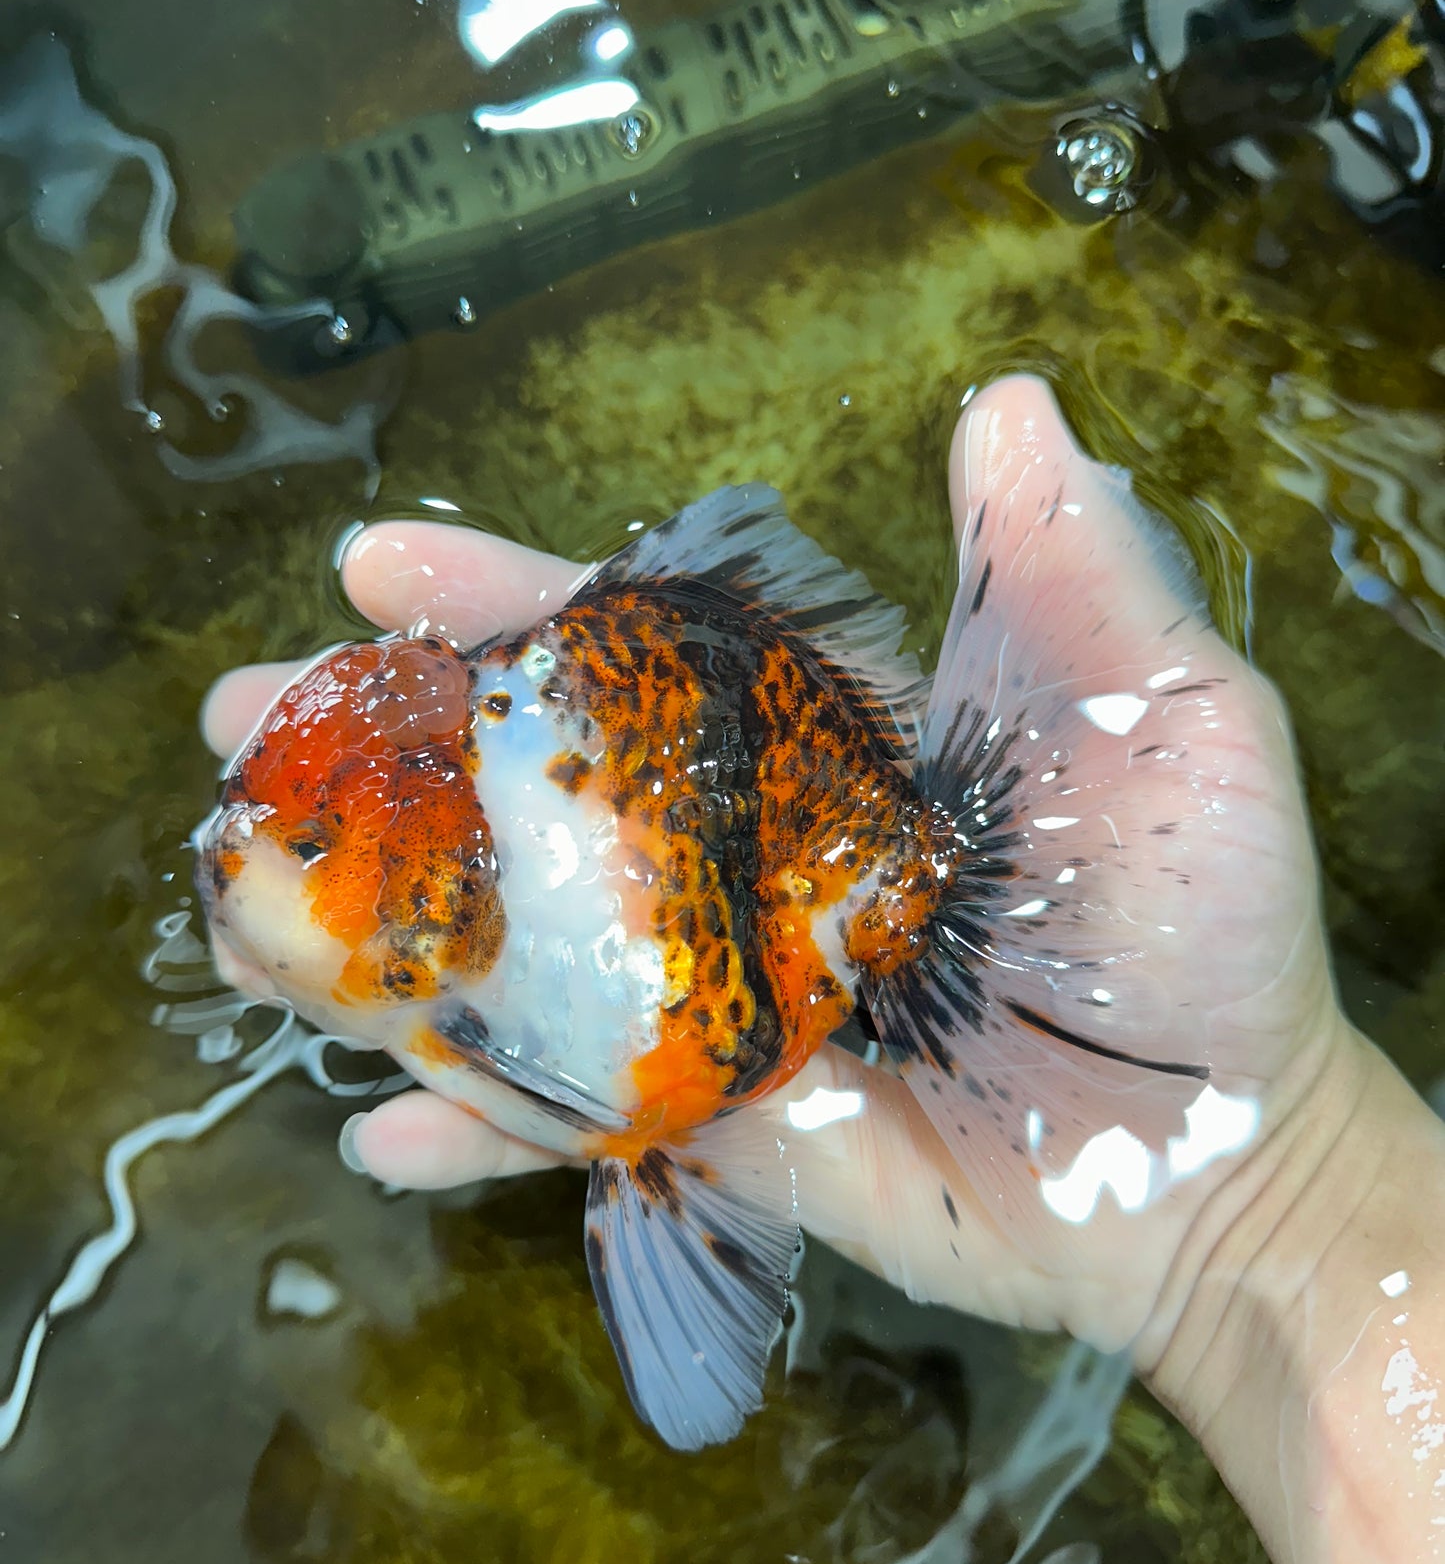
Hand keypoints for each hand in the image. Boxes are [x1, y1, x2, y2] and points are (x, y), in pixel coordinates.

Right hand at [201, 380, 1343, 1371]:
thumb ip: (1071, 575)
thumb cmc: (1210, 932)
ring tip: (244, 897)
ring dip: (384, 918)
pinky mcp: (725, 1119)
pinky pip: (580, 1113)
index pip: (642, 650)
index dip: (514, 600)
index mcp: (830, 740)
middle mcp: (749, 852)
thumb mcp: (1172, 721)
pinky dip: (480, 1124)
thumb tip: (1006, 400)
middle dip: (392, 746)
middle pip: (541, 783)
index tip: (380, 563)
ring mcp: (721, 991)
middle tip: (246, 717)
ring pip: (527, 941)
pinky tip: (374, 1127)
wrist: (1220, 1163)